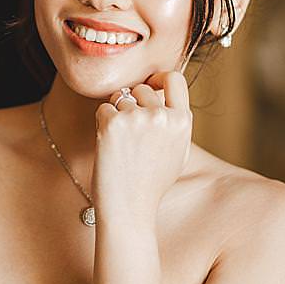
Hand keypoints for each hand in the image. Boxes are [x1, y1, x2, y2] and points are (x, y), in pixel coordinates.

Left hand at [94, 71, 192, 224]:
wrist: (130, 206)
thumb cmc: (151, 182)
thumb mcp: (177, 151)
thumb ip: (174, 122)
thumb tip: (165, 95)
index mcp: (182, 121)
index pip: (175, 79)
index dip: (159, 77)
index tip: (151, 83)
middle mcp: (162, 116)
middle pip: (141, 88)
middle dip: (131, 102)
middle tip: (129, 132)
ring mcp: (137, 118)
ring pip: (120, 98)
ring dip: (116, 114)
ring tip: (122, 144)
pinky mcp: (113, 123)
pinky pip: (103, 109)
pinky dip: (102, 123)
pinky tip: (110, 146)